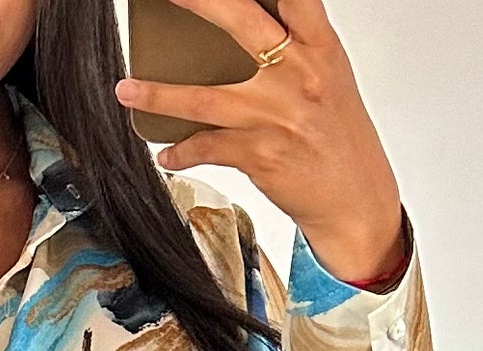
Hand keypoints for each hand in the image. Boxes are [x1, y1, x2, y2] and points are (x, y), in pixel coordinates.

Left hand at [114, 0, 406, 287]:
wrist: (356, 200)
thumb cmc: (339, 137)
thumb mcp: (328, 77)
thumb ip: (296, 44)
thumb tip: (247, 22)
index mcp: (319, 47)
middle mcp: (298, 74)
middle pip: (239, 23)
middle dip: (196, 2)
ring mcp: (275, 115)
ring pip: (204, 97)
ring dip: (158, 94)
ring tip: (126, 89)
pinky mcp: (259, 154)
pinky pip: (207, 148)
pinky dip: (182, 152)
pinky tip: (167, 153)